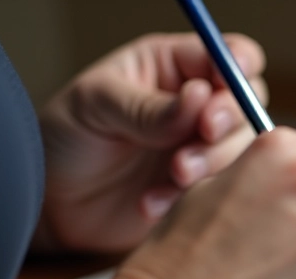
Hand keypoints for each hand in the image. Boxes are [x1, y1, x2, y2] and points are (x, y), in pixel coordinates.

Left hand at [35, 32, 266, 253]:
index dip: (239, 68)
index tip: (223, 91)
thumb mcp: (97, 106)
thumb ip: (149, 106)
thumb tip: (200, 96)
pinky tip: (151, 203)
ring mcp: (200, 148)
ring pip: (239, 150)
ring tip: (174, 176)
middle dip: (226, 122)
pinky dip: (190, 198)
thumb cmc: (64, 138)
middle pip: (245, 104)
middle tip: (202, 134)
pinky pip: (220, 191)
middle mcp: (195, 106)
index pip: (228, 55)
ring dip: (212, 162)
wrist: (50, 206)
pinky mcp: (199, 190)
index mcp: (173, 67)